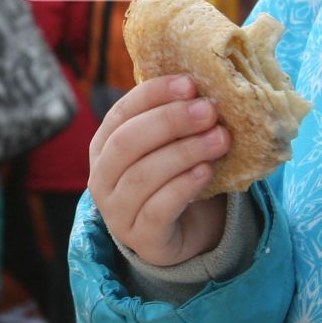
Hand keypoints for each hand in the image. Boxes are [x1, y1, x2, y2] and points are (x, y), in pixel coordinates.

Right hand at [87, 75, 231, 265]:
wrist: (182, 233)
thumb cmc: (172, 178)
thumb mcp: (167, 146)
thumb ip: (174, 119)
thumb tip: (202, 86)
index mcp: (103, 146)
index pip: (121, 112)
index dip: (153, 95)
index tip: (190, 84)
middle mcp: (102, 178)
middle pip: (127, 143)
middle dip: (169, 121)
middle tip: (209, 111)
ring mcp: (117, 212)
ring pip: (143, 175)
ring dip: (184, 152)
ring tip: (220, 139)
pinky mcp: (141, 239)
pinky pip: (158, 209)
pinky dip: (183, 186)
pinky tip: (206, 171)